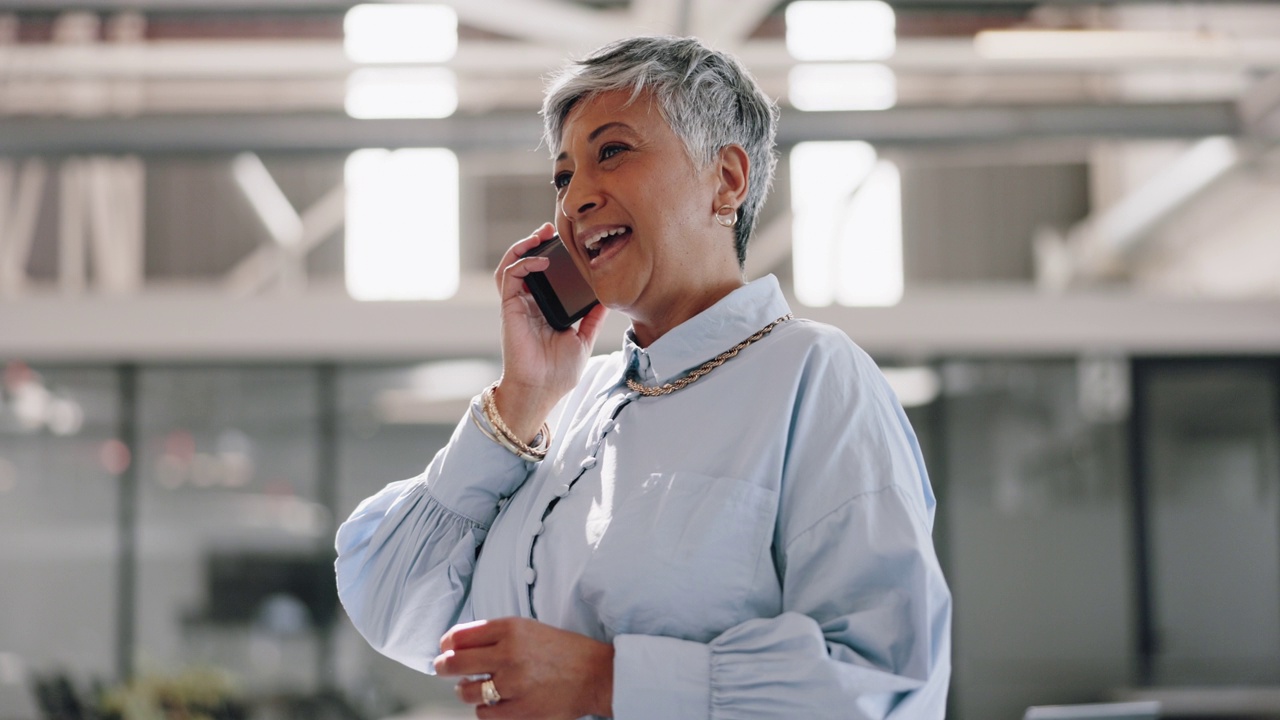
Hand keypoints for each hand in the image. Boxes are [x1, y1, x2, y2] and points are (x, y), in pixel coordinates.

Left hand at [434, 617, 613, 718]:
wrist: (596, 674)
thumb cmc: (563, 650)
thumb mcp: (529, 629)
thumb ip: (496, 634)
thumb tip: (458, 645)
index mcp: (511, 629)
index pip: (460, 636)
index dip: (446, 643)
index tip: (445, 648)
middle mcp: (509, 654)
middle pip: (454, 663)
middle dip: (443, 667)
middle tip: (443, 668)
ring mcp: (513, 684)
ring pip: (466, 691)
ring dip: (465, 690)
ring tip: (472, 688)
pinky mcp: (520, 710)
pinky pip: (484, 713)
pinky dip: (484, 709)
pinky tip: (494, 702)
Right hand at [493, 223, 607, 441]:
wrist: (541, 390)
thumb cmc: (558, 373)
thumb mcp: (583, 339)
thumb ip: (592, 318)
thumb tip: (607, 299)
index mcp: (545, 310)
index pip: (545, 276)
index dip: (552, 257)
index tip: (568, 243)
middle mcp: (529, 304)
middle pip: (526, 264)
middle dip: (536, 244)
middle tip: (551, 230)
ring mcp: (518, 306)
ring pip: (512, 265)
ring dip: (523, 247)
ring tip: (540, 234)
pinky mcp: (509, 309)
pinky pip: (509, 278)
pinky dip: (521, 263)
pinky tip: (539, 261)